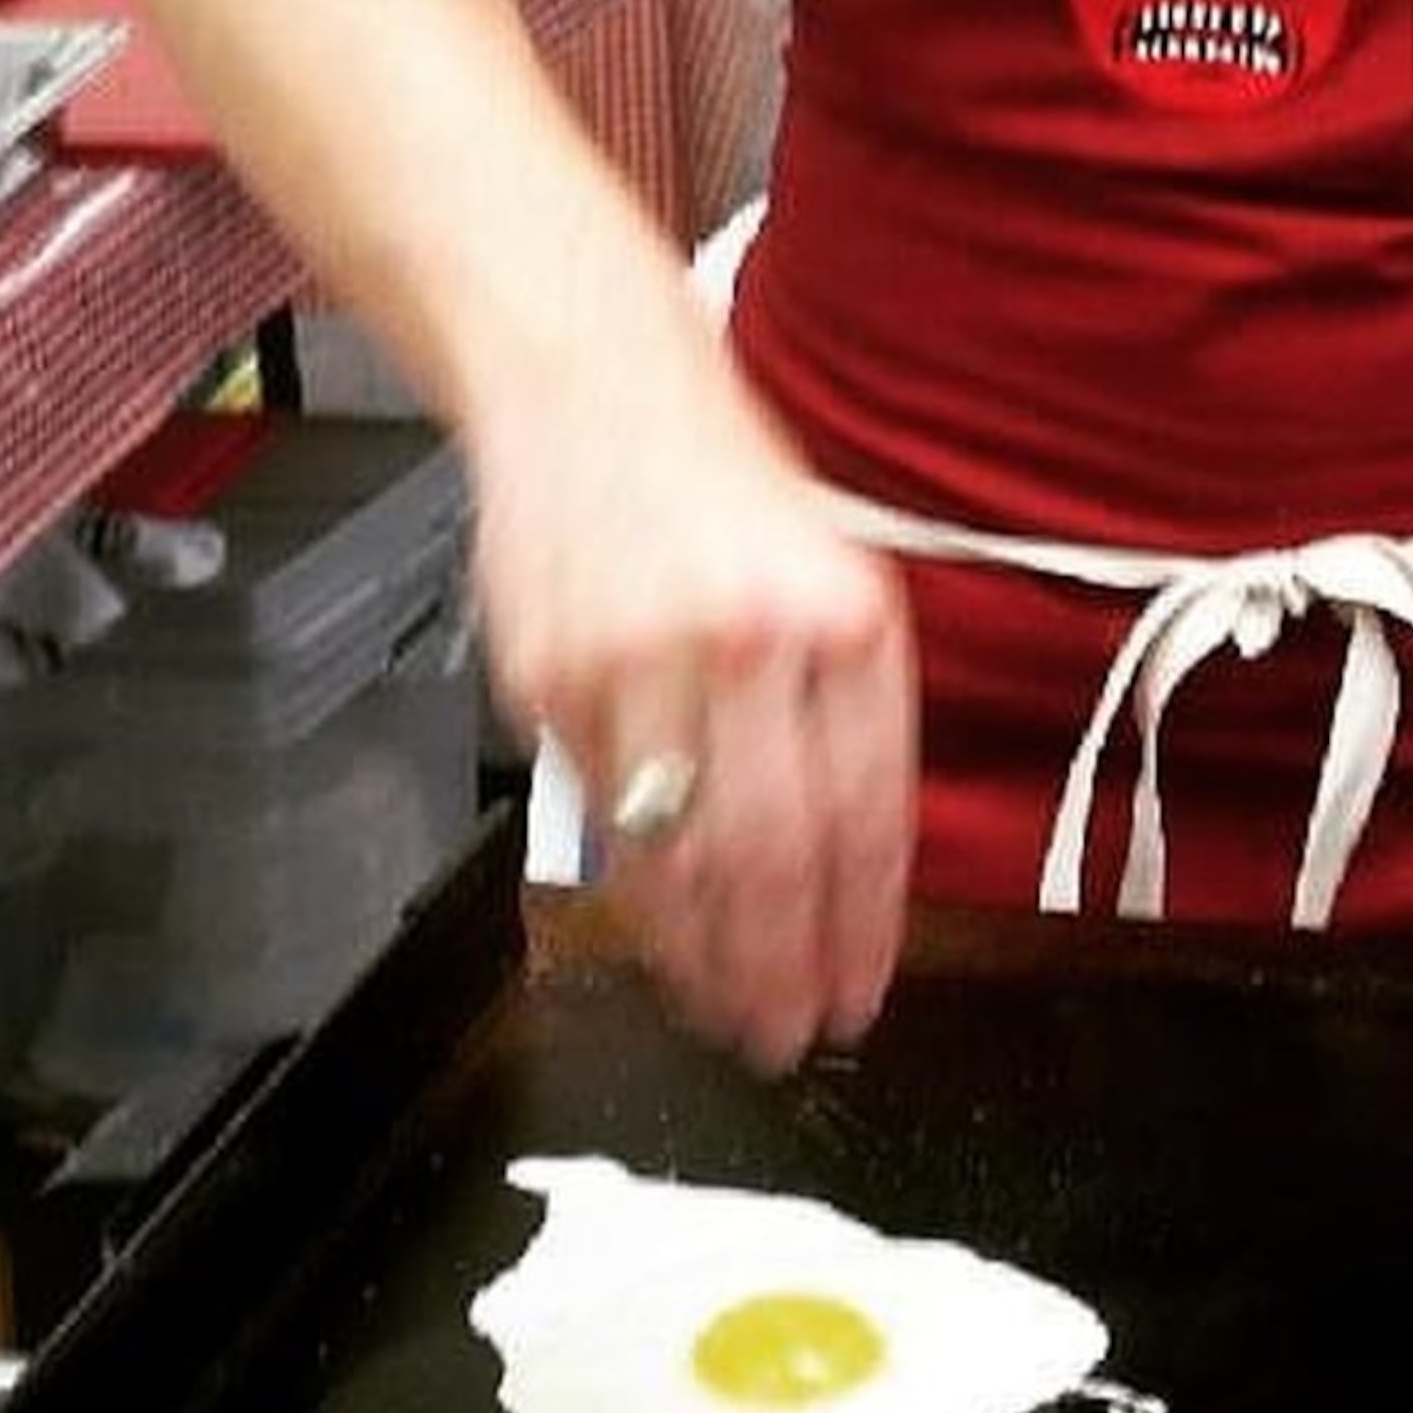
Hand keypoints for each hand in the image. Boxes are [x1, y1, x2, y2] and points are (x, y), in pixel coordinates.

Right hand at [472, 278, 916, 1070]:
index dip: (862, 928)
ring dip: (705, 958)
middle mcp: (748, 638)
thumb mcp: (831, 565)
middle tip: (790, 1036)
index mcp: (844, 610)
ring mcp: (637, 660)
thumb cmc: (721, 476)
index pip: (864, 813)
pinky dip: (631, 888)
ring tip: (729, 1012)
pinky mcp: (548, 678)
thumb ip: (841, 707)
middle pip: (769, 857)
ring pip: (674, 858)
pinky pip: (595, 817)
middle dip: (781, 971)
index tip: (860, 996)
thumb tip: (846, 873)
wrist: (589, 376)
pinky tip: (655, 926)